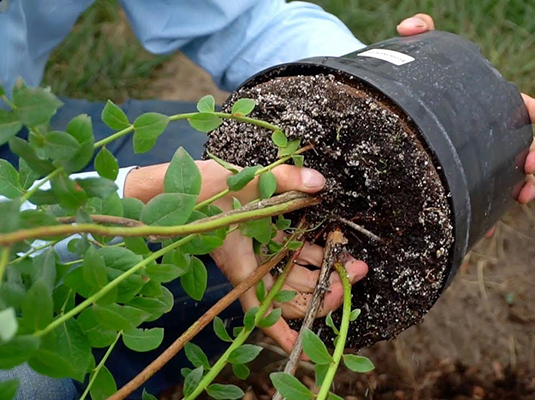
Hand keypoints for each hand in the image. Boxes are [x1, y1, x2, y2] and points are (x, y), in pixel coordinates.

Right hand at [203, 161, 367, 351]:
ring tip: (352, 258)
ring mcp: (258, 253)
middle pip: (290, 295)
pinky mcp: (261, 238)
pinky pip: (290, 253)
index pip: (263, 310)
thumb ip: (283, 179)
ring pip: (295, 274)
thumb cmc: (199, 191)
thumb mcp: (241, 181)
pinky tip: (331, 244)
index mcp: (242, 264)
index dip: (283, 334)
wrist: (178, 186)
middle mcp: (252, 266)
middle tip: (356, 273)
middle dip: (325, 291)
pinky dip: (311, 253)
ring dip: (323, 270)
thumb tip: (319, 183)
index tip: (306, 351)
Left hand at [396, 13, 534, 235]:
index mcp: (475, 103)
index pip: (510, 103)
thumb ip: (417, 35)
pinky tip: (483, 226)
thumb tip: (411, 27)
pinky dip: (481, 212)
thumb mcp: (409, 58)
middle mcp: (476, 133)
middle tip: (530, 163)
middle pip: (513, 144)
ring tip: (518, 196)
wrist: (380, 114)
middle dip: (528, 153)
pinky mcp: (448, 180)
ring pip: (499, 175)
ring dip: (513, 187)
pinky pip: (469, 198)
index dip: (528, 108)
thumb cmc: (401, 86)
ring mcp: (464, 158)